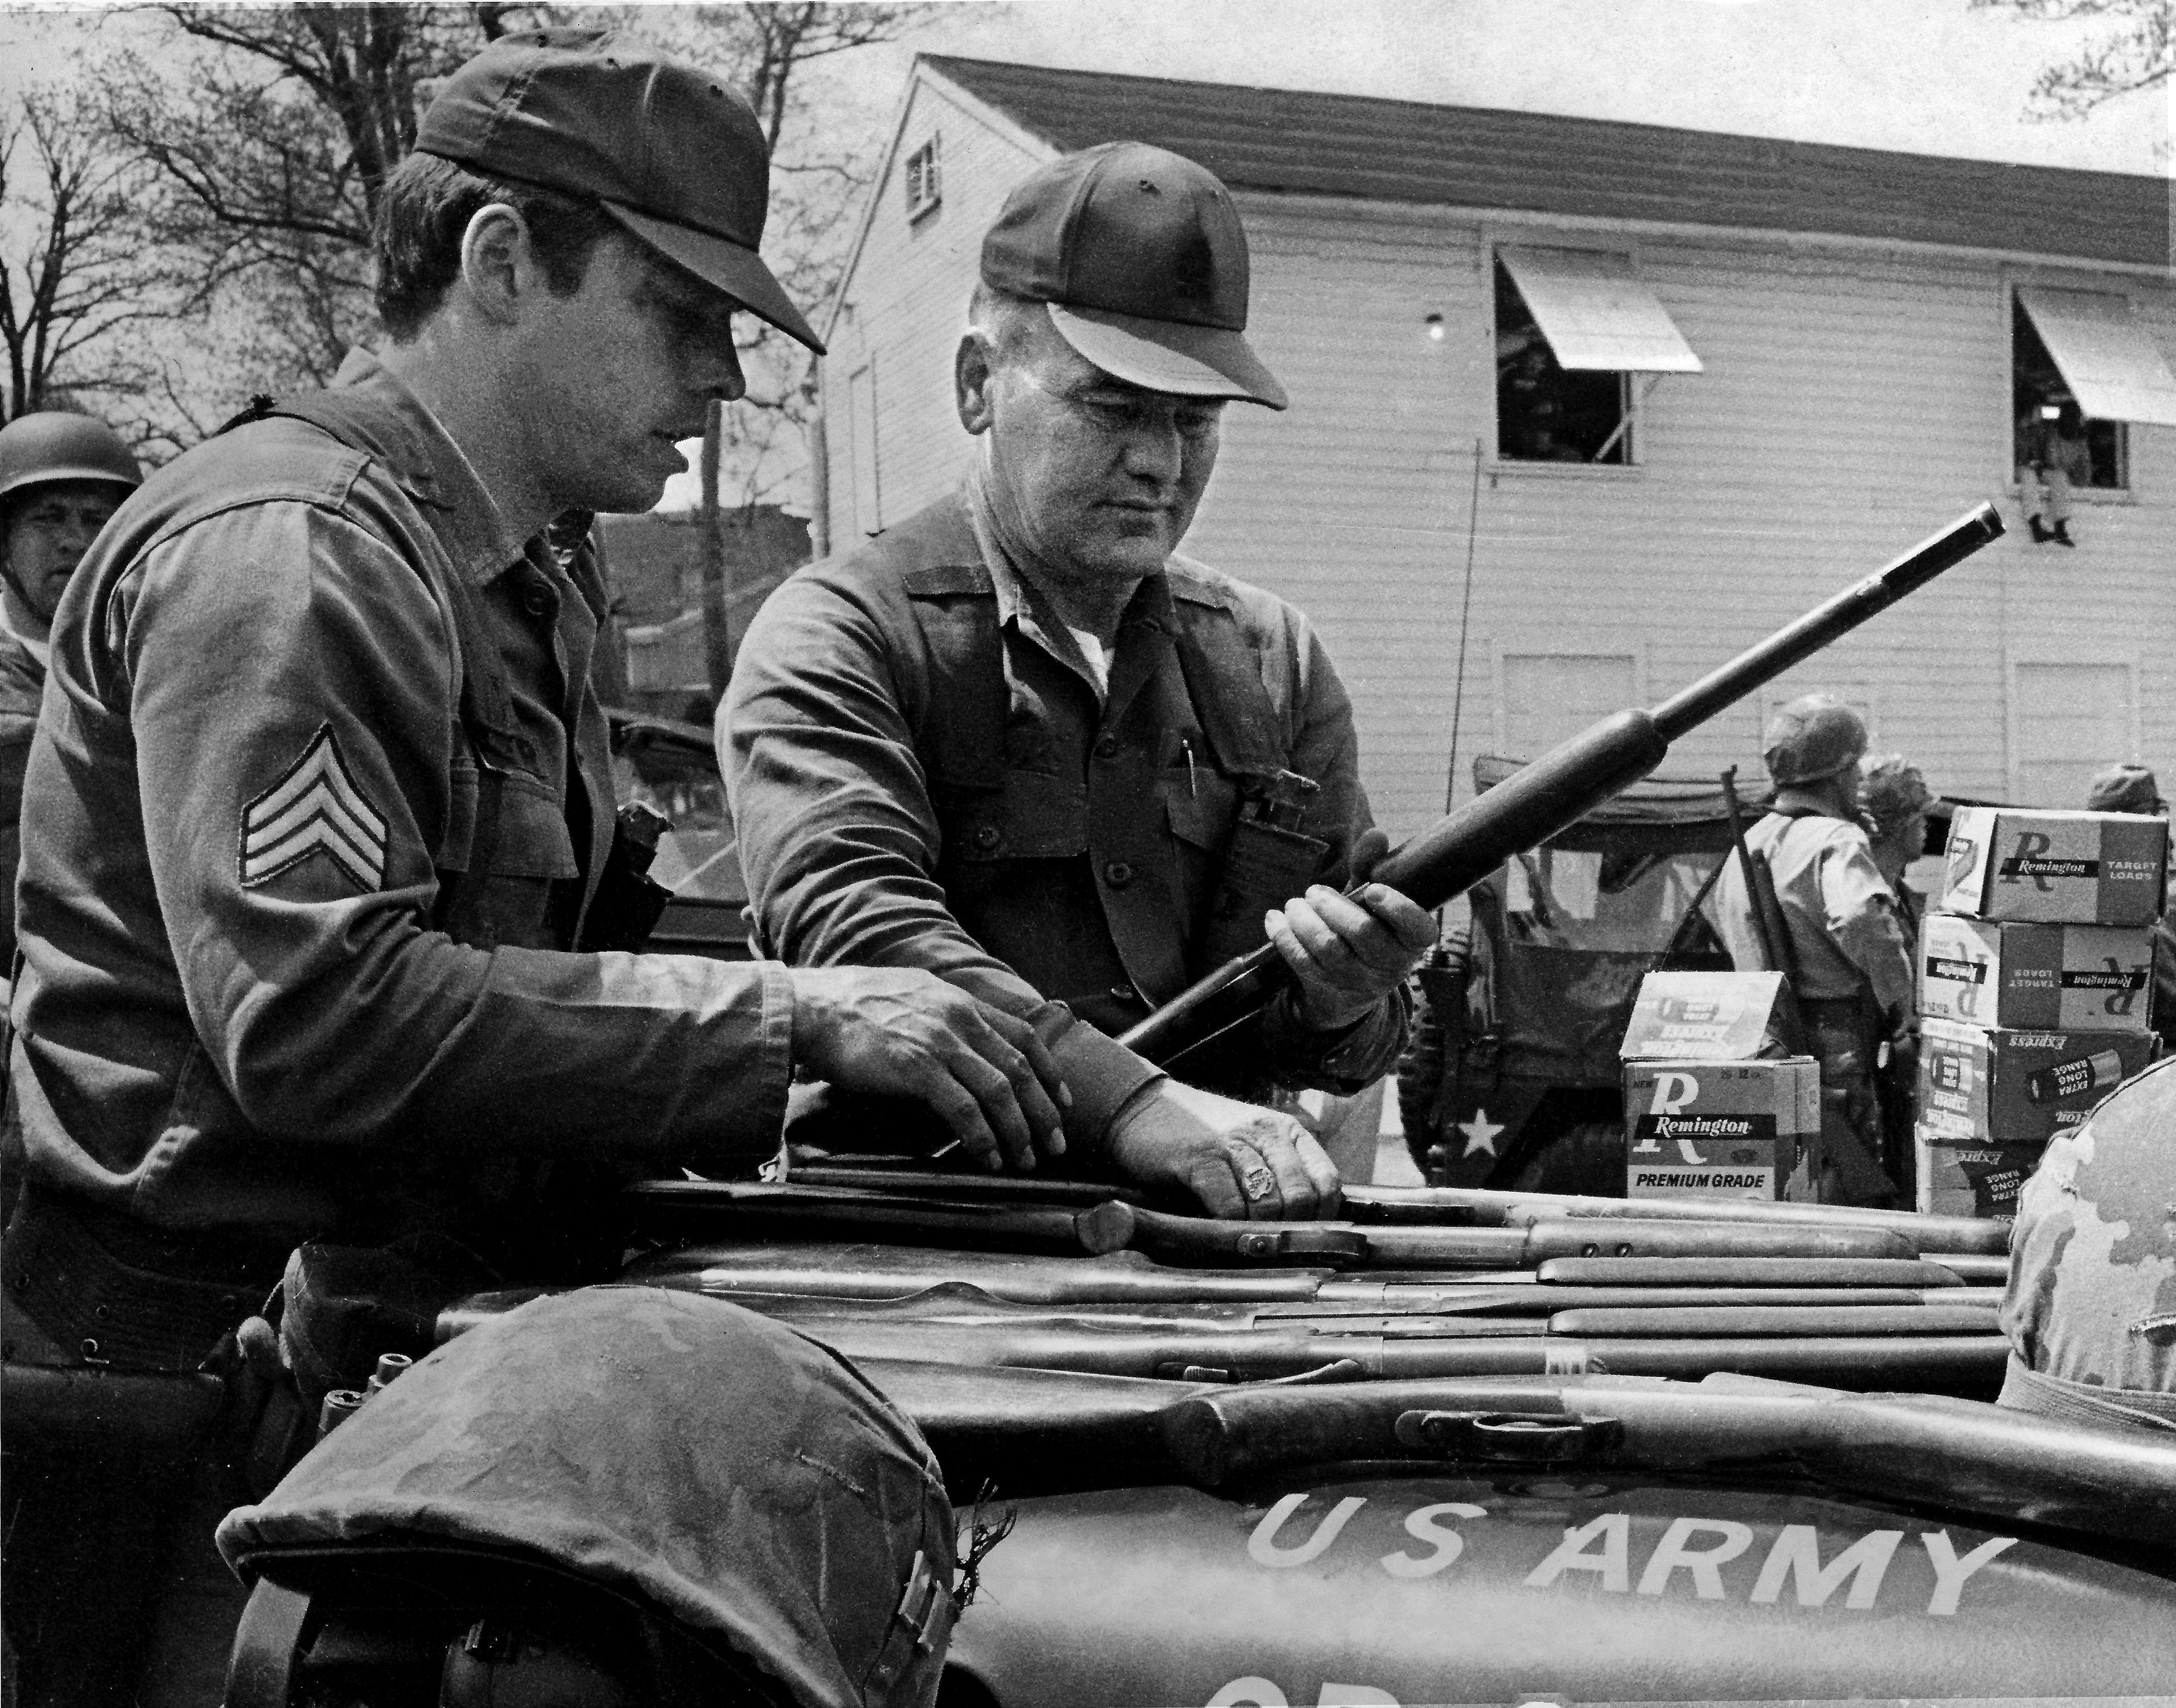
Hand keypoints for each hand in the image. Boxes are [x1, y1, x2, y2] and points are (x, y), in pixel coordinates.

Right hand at [787, 968, 1068, 1172]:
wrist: (812, 1006)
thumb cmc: (854, 1006)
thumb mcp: (915, 996)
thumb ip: (946, 1017)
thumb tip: (966, 1046)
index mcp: (961, 1002)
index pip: (1025, 1035)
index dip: (1050, 1072)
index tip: (1062, 1101)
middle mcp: (958, 1018)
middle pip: (1019, 1068)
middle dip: (1044, 1111)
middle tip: (1055, 1144)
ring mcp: (938, 1042)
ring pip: (998, 1090)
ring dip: (1018, 1131)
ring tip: (1024, 1159)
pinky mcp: (915, 1068)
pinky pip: (963, 1108)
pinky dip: (982, 1137)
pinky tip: (988, 1156)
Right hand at [1106, 1079, 1341, 1220]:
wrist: (1139, 1107)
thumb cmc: (1197, 1136)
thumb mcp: (1248, 1145)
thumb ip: (1277, 1173)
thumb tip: (1307, 1227)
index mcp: (1285, 1130)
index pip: (1327, 1182)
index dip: (1320, 1217)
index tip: (1300, 1236)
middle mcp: (1265, 1132)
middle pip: (1300, 1198)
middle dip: (1286, 1229)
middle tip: (1265, 1242)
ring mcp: (1232, 1143)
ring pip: (1269, 1205)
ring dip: (1256, 1231)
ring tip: (1241, 1239)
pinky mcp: (1199, 1158)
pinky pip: (1229, 1206)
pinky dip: (1228, 1227)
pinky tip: (1217, 1228)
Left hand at [1264, 829, 1435, 1031]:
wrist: (1349, 988)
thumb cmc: (1365, 928)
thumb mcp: (1373, 902)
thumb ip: (1372, 867)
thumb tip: (1375, 836)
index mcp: (1413, 940)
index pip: (1417, 927)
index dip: (1397, 908)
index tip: (1374, 890)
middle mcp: (1391, 964)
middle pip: (1362, 932)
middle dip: (1332, 905)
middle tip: (1314, 892)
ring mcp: (1359, 981)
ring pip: (1328, 946)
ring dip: (1304, 919)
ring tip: (1295, 905)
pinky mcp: (1328, 988)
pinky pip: (1302, 961)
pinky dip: (1284, 936)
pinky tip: (1275, 919)